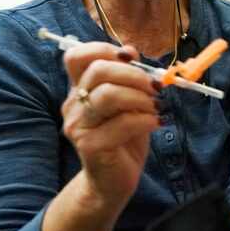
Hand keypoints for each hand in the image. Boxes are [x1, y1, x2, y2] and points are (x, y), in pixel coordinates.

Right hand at [61, 42, 159, 208]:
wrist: (113, 181)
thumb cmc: (123, 137)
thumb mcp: (129, 102)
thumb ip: (127, 78)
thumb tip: (131, 51)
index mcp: (78, 89)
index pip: (76, 56)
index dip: (105, 49)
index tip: (131, 58)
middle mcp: (72, 105)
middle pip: (98, 71)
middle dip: (134, 74)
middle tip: (155, 87)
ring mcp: (78, 126)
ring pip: (109, 95)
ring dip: (140, 97)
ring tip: (156, 107)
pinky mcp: (90, 146)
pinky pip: (122, 123)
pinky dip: (146, 119)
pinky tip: (156, 123)